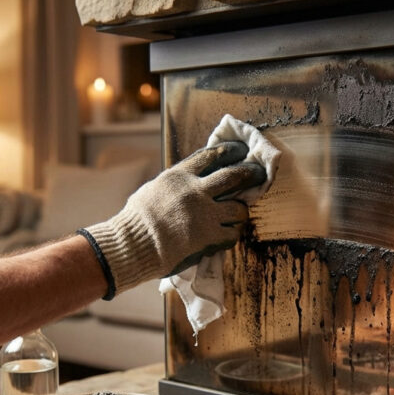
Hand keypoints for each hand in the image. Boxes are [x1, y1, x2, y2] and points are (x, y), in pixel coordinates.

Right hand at [82, 141, 266, 298]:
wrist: (134, 244)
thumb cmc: (136, 220)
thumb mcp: (153, 189)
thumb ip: (174, 183)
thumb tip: (186, 179)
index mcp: (179, 176)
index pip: (211, 155)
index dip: (229, 151)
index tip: (240, 150)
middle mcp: (196, 190)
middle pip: (234, 176)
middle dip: (250, 174)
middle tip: (259, 174)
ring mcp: (205, 213)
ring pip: (239, 208)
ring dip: (241, 212)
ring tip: (238, 215)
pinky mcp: (209, 236)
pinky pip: (233, 233)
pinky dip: (232, 234)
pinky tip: (227, 235)